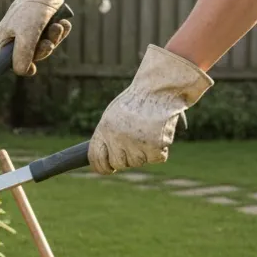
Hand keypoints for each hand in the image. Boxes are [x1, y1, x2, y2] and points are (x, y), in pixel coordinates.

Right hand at [0, 0, 77, 75]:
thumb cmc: (32, 10)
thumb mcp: (26, 37)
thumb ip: (22, 57)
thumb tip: (23, 72)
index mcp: (6, 37)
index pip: (11, 60)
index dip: (23, 65)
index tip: (33, 68)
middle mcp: (16, 33)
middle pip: (32, 54)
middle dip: (44, 48)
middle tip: (50, 43)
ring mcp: (30, 27)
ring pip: (44, 43)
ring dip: (54, 38)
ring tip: (58, 27)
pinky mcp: (43, 21)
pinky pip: (52, 34)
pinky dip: (59, 30)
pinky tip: (63, 24)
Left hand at [89, 46, 212, 173]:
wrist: (159, 88)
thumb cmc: (137, 99)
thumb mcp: (115, 114)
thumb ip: (109, 135)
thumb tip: (106, 157)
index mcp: (104, 129)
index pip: (96, 159)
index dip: (102, 167)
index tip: (108, 168)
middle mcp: (118, 139)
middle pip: (118, 163)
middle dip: (126, 158)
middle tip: (134, 143)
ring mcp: (136, 144)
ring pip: (138, 162)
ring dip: (144, 152)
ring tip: (148, 131)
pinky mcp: (155, 147)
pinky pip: (156, 158)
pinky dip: (160, 150)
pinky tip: (160, 133)